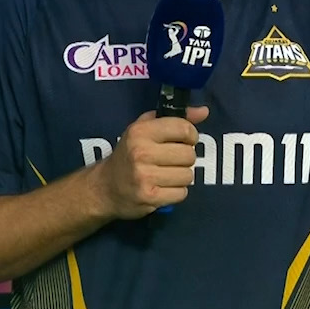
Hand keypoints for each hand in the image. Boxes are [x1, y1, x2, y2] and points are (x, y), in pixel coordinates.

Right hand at [92, 106, 209, 219]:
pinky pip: (182, 193)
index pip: (184, 129)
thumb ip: (175, 118)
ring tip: (166, 175)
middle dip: (184, 158)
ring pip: (187, 175)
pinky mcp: (149, 197)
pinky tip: (163, 188)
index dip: (190, 136)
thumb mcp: (145, 129)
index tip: (184, 140)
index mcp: (141, 131)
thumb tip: (204, 111)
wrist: (105, 187)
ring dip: (181, 177)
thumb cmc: (128, 154)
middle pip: (189, 154)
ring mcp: (145, 176)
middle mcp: (141, 152)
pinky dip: (176, 192)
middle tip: (171, 161)